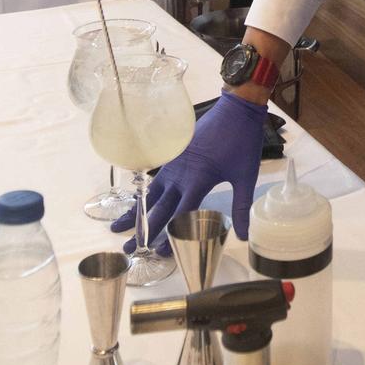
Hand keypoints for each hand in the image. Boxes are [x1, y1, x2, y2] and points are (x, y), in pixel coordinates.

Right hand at [112, 92, 264, 252]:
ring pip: (151, 194)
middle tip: (127, 250)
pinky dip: (145, 194)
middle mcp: (180, 175)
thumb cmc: (242, 143)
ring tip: (118, 227)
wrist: (234, 110)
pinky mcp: (174, 156)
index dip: (168, 237)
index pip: (179, 216)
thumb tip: (243, 236)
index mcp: (197, 181)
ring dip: (136, 212)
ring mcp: (174, 164)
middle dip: (143, 232)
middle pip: (158, 209)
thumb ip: (241, 208)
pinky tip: (139, 201)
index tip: (158, 254)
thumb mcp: (246, 177)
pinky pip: (155, 179)